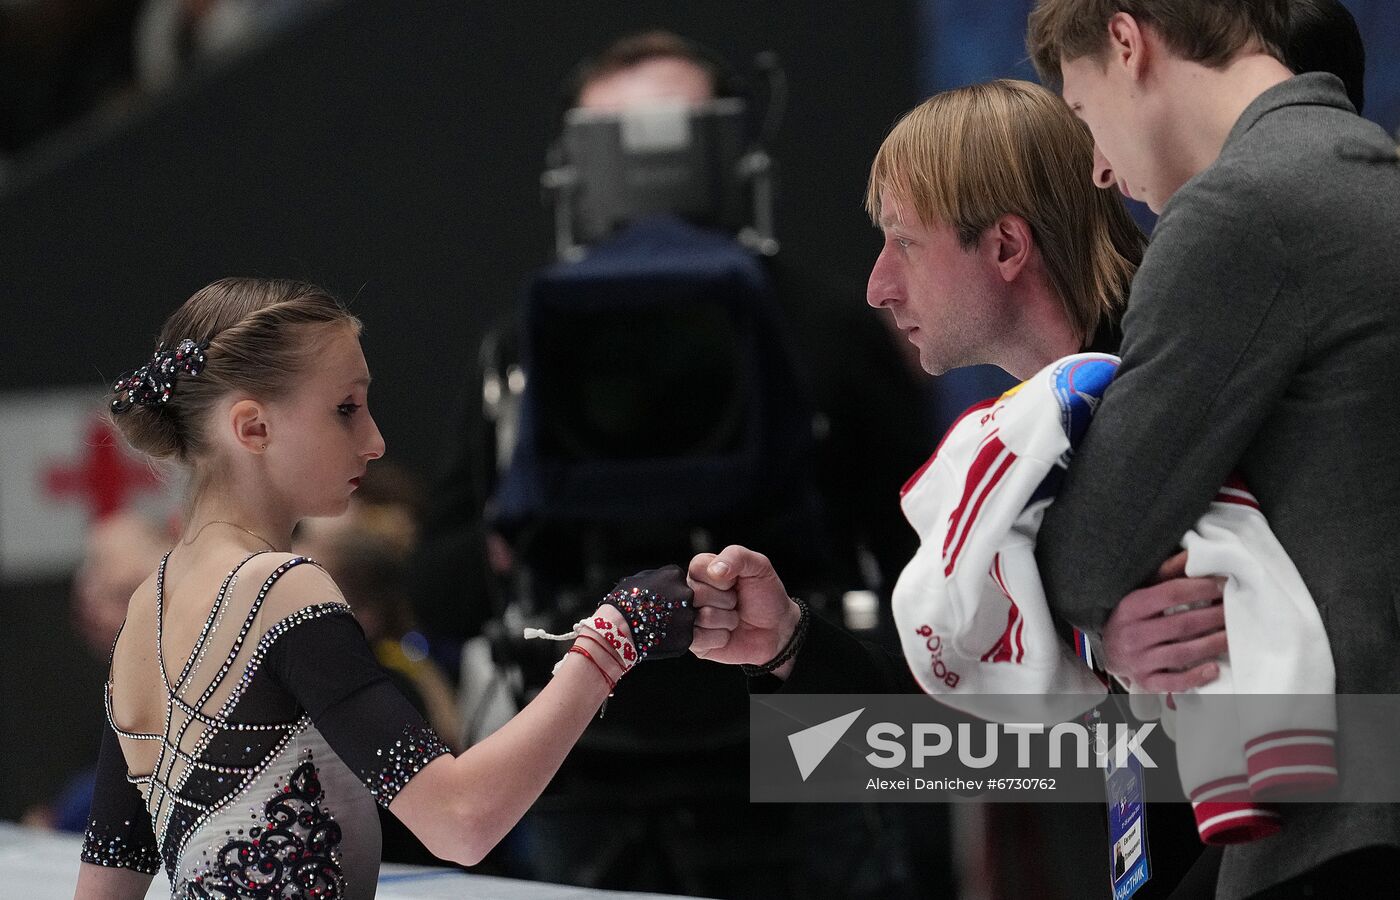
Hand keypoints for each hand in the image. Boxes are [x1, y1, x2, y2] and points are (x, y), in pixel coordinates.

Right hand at [598, 564, 695, 660]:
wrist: (617, 627)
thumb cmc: (623, 601)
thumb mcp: (638, 579)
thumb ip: (657, 577)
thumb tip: (665, 580)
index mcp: (675, 575)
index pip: (678, 582)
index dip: (665, 591)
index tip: (653, 599)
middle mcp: (687, 593)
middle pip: (685, 600)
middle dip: (674, 607)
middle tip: (655, 614)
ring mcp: (688, 616)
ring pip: (685, 620)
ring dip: (675, 624)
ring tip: (655, 627)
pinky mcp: (686, 637)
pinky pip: (683, 638)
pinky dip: (673, 640)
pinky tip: (658, 638)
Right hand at [687, 545, 800, 672]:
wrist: (777, 628)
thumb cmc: (765, 595)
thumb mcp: (758, 566)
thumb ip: (736, 556)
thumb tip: (715, 569)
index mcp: (703, 570)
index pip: (697, 568)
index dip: (721, 579)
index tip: (734, 583)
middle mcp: (693, 593)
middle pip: (696, 594)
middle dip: (725, 600)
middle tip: (736, 602)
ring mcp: (691, 618)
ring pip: (700, 617)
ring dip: (727, 620)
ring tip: (734, 618)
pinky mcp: (695, 642)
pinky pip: (699, 639)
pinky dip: (720, 637)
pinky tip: (727, 634)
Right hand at [1102, 551, 1227, 692]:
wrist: (1108, 652)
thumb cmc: (1131, 618)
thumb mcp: (1141, 591)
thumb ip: (1167, 573)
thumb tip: (1193, 554)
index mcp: (1130, 607)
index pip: (1171, 593)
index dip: (1201, 588)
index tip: (1223, 584)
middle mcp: (1132, 634)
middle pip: (1182, 624)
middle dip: (1215, 616)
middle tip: (1237, 610)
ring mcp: (1138, 660)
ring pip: (1183, 653)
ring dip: (1214, 644)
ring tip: (1234, 636)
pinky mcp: (1145, 682)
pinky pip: (1174, 683)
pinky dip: (1196, 677)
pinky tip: (1214, 668)